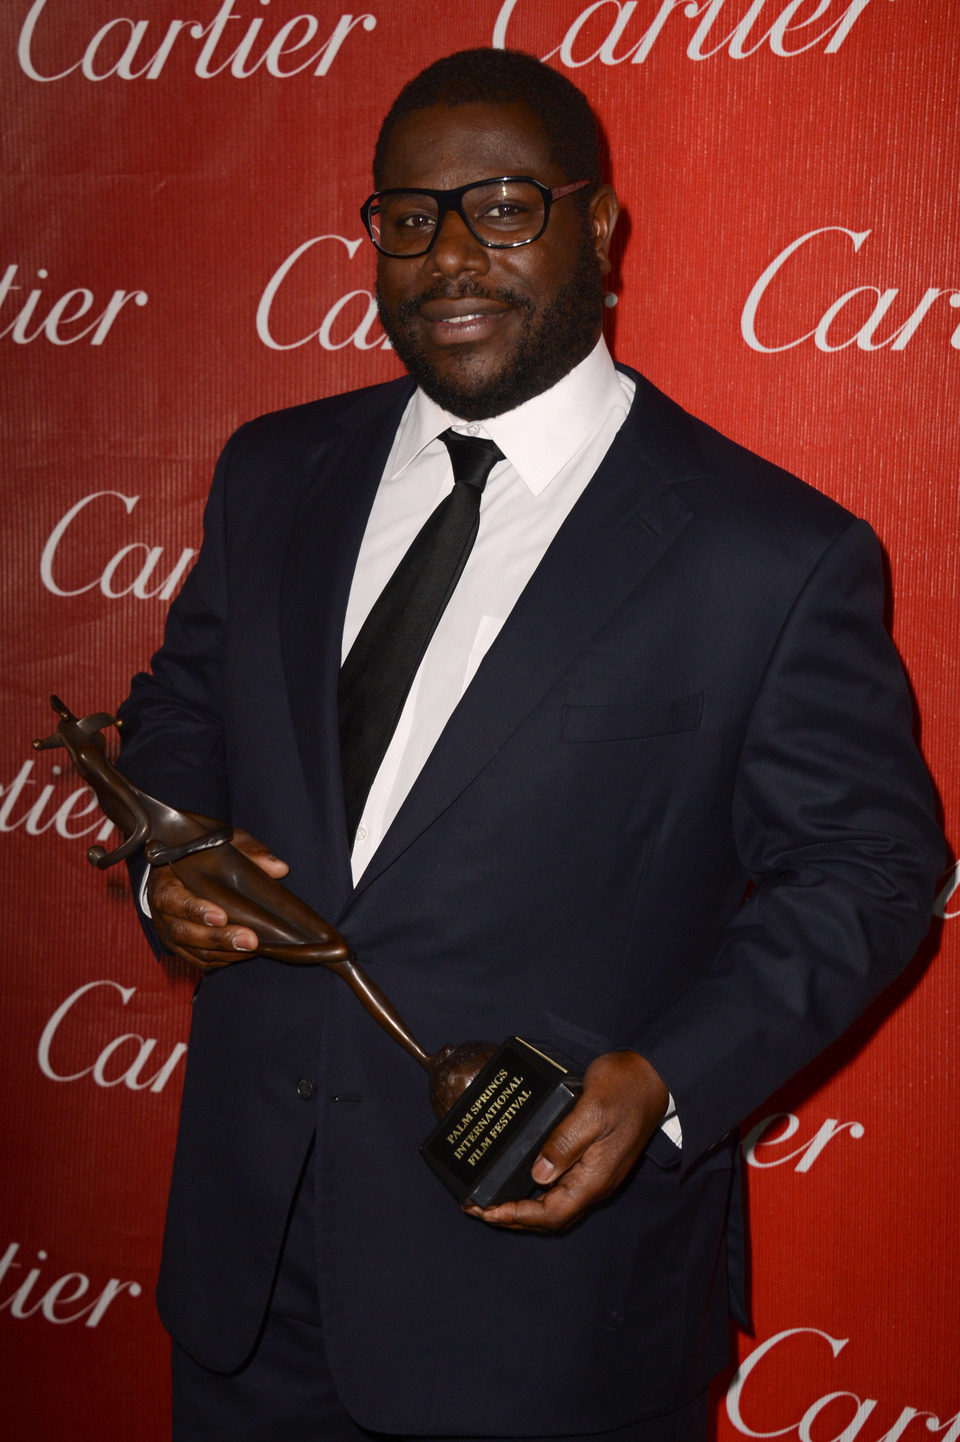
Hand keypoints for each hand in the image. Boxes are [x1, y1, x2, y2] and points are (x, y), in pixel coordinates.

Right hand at [147, 828, 288, 970]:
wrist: (186, 867)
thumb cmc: (203, 854)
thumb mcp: (222, 842)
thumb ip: (249, 851)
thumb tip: (280, 868)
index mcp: (164, 882)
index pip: (171, 900)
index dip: (194, 910)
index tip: (222, 915)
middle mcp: (162, 912)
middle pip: (183, 932)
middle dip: (218, 938)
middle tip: (249, 939)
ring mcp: (170, 933)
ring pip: (193, 950)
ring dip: (225, 952)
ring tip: (253, 948)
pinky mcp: (181, 948)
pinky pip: (200, 960)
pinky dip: (223, 959)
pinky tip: (246, 953)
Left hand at [463, 1050, 668, 1232]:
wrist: (652, 1076)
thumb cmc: (624, 1089)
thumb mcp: (591, 1111)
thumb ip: (564, 1144)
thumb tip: (538, 1175)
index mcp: (595, 1178)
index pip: (552, 1214)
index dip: (518, 1216)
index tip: (487, 1210)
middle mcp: (595, 1182)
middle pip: (551, 1216)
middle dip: (513, 1217)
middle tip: (478, 1207)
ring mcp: (595, 1172)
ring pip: (555, 1204)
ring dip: (523, 1206)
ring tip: (493, 1198)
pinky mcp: (593, 1160)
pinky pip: (561, 1186)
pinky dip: (536, 1189)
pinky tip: (521, 1177)